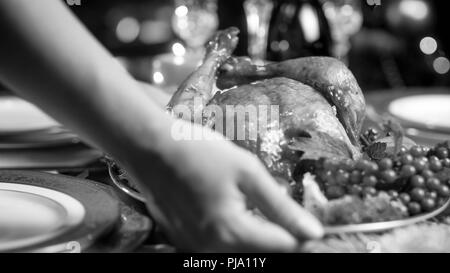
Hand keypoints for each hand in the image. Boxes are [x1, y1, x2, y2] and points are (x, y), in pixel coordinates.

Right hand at [125, 121, 322, 251]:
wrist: (151, 148)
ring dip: (256, 235)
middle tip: (283, 211)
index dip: (301, 235)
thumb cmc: (199, 152)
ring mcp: (195, 249)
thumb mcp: (247, 172)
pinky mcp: (185, 242)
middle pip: (261, 253)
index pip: (283, 247)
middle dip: (279, 235)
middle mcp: (211, 250)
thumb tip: (314, 232)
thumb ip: (282, 207)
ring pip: (241, 252)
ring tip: (254, 206)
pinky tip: (232, 209)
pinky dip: (234, 233)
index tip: (312, 223)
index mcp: (230, 232)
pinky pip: (219, 247)